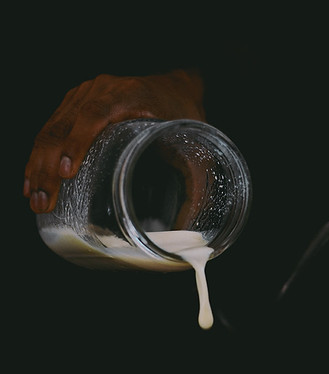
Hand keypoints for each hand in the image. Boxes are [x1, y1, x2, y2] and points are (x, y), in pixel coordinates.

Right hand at [23, 70, 204, 213]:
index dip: (77, 143)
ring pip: (51, 129)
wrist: (175, 86)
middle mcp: (101, 90)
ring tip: (35, 199)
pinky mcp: (76, 104)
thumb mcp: (194, 146)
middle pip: (63, 126)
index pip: (94, 115)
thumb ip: (193, 183)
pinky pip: (51, 128)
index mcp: (128, 95)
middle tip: (44, 201)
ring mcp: (85, 95)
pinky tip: (33, 180)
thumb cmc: (184, 114)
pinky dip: (40, 156)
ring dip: (38, 166)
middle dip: (48, 167)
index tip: (66, 172)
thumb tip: (187, 230)